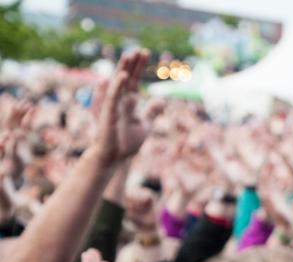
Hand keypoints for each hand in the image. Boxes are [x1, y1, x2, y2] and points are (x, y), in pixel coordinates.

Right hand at [92, 50, 149, 165]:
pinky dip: (117, 86)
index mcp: (128, 103)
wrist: (115, 158)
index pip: (135, 80)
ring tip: (129, 55)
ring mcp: (113, 106)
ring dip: (124, 69)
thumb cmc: (126, 143)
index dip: (140, 67)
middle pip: (126, 78)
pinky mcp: (108, 114)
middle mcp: (119, 101)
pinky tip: (123, 76)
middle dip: (133, 64)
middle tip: (141, 50)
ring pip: (118, 84)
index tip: (146, 53)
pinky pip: (112, 98)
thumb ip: (151, 112)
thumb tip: (161, 100)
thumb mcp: (145, 125)